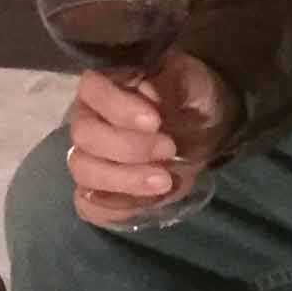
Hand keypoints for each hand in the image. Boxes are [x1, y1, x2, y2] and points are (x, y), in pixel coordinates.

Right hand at [64, 51, 235, 226]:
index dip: (117, 107)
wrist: (208, 129)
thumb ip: (170, 85)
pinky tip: (145, 203)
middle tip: (169, 150)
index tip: (155, 121)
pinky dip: (112, 208)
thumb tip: (148, 92)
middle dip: (127, 147)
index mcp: (105, 85)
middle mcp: (88, 119)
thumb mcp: (191, 82)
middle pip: (84, 136)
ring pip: (83, 170)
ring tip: (165, 180)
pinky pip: (88, 205)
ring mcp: (89, 157)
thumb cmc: (192, 97)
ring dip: (124, 179)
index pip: (91, 90)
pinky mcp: (100, 191)